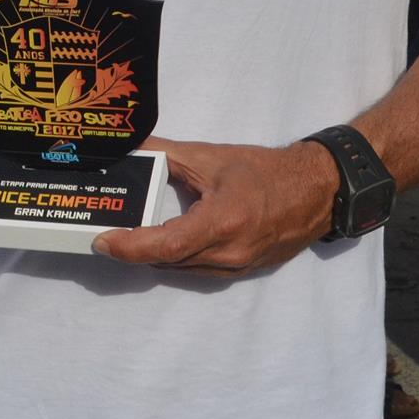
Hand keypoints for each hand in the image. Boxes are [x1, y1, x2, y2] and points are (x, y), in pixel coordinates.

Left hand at [91, 138, 337, 275]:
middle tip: (104, 235)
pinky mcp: (240, 272)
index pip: (168, 245)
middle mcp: (229, 253)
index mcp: (223, 222)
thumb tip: (130, 146)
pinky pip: (196, 270)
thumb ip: (166, 152)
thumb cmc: (264, 171)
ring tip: (126, 235)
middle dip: (134, 249)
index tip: (103, 242)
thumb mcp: (211, 157)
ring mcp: (236, 267)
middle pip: (168, 260)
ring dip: (153, 255)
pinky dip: (174, 257)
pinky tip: (160, 240)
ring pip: (180, 269)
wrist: (315, 192)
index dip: (131, 247)